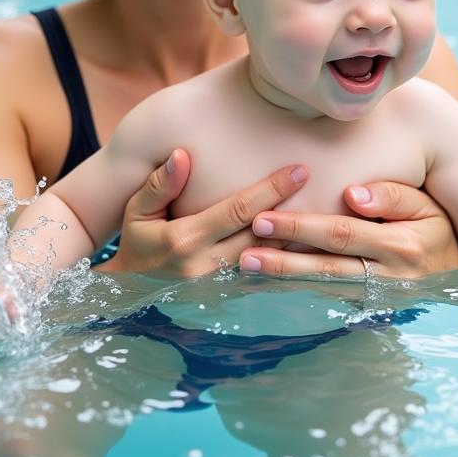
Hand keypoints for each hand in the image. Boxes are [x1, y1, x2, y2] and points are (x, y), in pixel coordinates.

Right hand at [102, 150, 309, 277]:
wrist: (128, 297)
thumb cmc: (137, 243)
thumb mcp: (137, 211)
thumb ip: (160, 184)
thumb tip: (182, 155)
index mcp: (186, 240)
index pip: (238, 210)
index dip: (271, 189)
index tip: (299, 170)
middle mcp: (208, 268)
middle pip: (263, 235)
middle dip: (296, 211)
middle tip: (327, 186)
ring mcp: (221, 289)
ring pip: (271, 260)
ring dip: (298, 239)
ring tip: (329, 214)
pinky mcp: (229, 301)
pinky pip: (267, 280)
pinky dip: (290, 264)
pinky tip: (313, 248)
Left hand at [238, 181, 457, 279]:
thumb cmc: (437, 226)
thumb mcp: (427, 205)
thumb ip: (393, 195)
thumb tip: (352, 194)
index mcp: (400, 245)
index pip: (341, 234)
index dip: (301, 226)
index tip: (264, 219)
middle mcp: (388, 276)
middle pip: (327, 266)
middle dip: (283, 258)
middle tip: (246, 251)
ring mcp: (379, 297)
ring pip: (325, 288)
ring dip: (286, 279)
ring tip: (249, 269)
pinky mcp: (371, 308)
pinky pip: (331, 300)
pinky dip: (300, 293)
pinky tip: (271, 287)